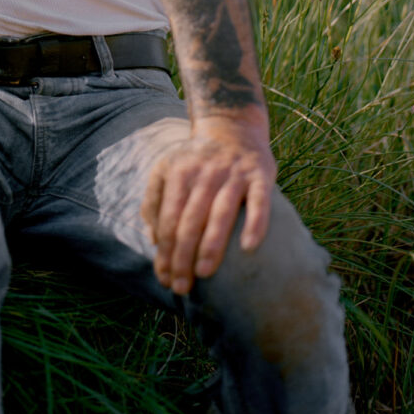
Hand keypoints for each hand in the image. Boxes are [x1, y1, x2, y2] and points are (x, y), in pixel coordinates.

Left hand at [140, 116, 275, 295]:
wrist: (232, 127)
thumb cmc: (196, 160)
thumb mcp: (169, 170)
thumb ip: (156, 201)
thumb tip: (153, 240)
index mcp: (178, 172)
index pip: (168, 218)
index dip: (164, 251)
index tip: (164, 279)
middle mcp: (204, 172)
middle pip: (190, 219)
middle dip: (182, 256)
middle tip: (181, 287)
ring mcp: (233, 173)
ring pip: (220, 212)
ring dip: (211, 245)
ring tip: (204, 273)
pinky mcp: (260, 175)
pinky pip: (259, 202)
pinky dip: (254, 224)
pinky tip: (248, 248)